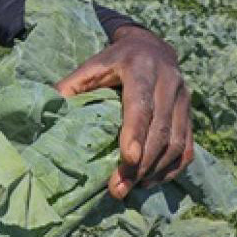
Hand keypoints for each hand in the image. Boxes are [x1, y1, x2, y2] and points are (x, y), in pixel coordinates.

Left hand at [54, 26, 193, 198]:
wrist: (152, 48)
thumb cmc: (114, 61)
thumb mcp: (91, 66)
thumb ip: (70, 86)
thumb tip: (46, 110)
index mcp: (141, 68)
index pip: (141, 103)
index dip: (135, 132)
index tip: (128, 159)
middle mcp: (168, 82)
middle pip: (159, 129)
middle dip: (140, 163)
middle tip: (120, 188)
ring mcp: (184, 99)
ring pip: (176, 142)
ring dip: (154, 170)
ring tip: (131, 188)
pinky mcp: (190, 114)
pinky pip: (186, 148)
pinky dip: (170, 169)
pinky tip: (149, 181)